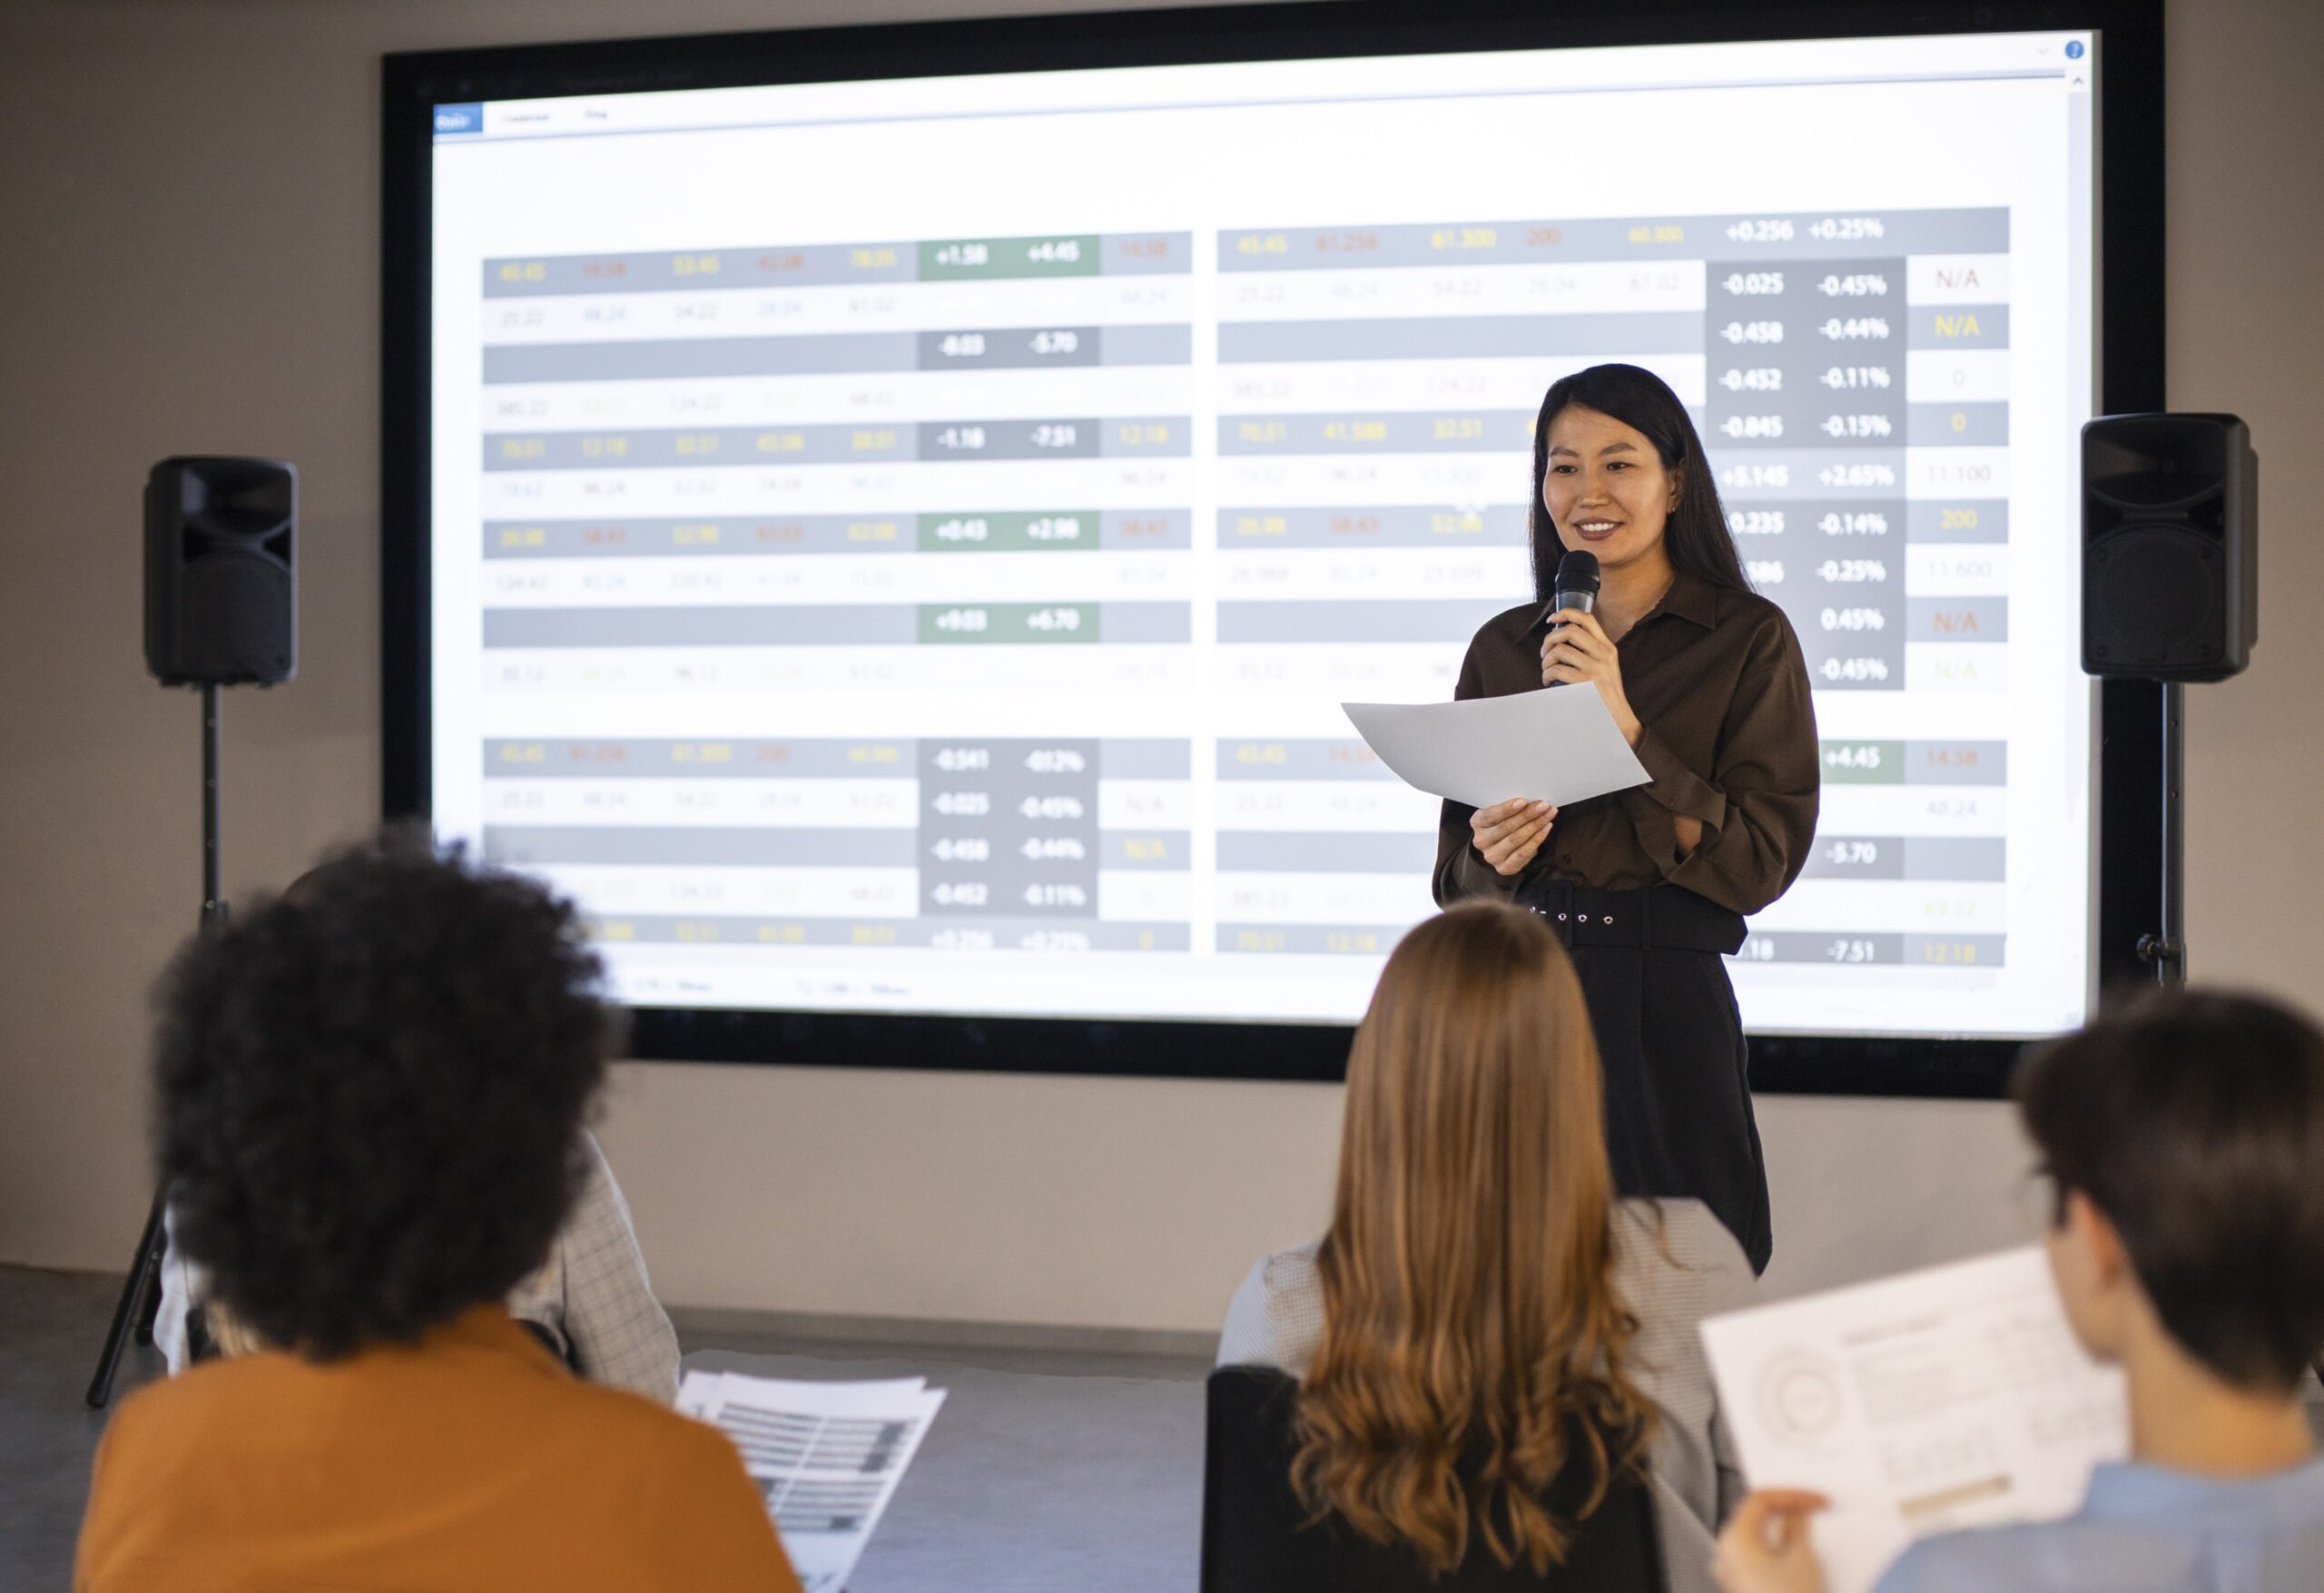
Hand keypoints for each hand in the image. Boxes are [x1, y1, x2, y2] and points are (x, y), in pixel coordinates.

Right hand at [1468, 798, 1556, 876]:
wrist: (1501, 847)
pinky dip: (1537, 839)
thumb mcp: (1501, 812)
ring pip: (1516, 839)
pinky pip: (1523, 853)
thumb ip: (1511, 807)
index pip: (1491, 815)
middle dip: (1527, 815)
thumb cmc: (1504, 823)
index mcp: (1477, 822)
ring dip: (1535, 825)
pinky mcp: (1504, 868)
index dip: (1507, 809)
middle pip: (1506, 827)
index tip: (1523, 802)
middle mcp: (1481, 841)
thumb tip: (1531, 800)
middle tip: (1543, 806)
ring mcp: (1491, 856)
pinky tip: (1546, 828)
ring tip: (1548, 815)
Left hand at [1541, 609, 1643, 747]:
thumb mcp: (1606, 667)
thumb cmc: (1604, 694)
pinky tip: (1548, 682)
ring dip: (1546, 660)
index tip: (1552, 619)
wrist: (1617, 718)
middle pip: (1570, 631)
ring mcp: (1596, 668)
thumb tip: (1562, 641)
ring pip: (1560, 650)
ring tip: (1547, 670)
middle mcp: (1604, 654)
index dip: (1566, 613)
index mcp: (1608, 647)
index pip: (1588, 619)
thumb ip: (1591, 652)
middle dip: (1549, 639)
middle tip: (1544, 652)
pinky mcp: (1586, 682)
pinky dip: (1546, 675)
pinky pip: (1557, 670)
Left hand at [1712, 1491, 1830, 1592]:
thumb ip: (1799, 1528)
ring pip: (1758, 1539)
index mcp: (1734, 1539)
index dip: (1793, 1495)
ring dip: (1785, 1531)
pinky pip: (1760, 1559)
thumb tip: (1799, 1514)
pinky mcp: (1745, 1590)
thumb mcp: (1802, 1559)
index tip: (1820, 1501)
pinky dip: (1780, 1550)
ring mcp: (1733, 1574)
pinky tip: (1803, 1553)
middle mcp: (1727, 1554)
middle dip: (1787, 1510)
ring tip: (1813, 1530)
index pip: (1761, 1499)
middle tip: (1815, 1509)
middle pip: (1755, 1518)